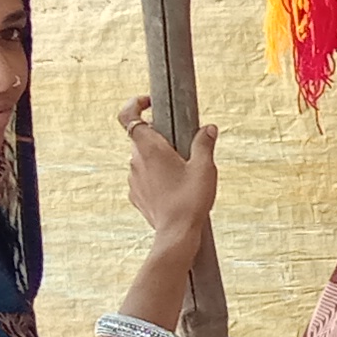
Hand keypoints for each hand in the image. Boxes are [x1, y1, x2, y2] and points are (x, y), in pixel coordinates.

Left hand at [121, 95, 218, 255]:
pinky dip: (155, 177)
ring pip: (142, 159)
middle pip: (140, 137)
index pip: (128, 115)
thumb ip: (205, 144)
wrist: (176, 233)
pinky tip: (174, 188)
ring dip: (158, 159)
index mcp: (150, 147)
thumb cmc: (190, 200)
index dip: (135, 103)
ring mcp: (133, 178)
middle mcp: (136, 160)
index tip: (149, 102)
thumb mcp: (205, 168)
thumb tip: (209, 128)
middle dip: (159, 137)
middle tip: (181, 145)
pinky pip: (143, 178)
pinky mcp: (136, 194)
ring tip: (181, 171)